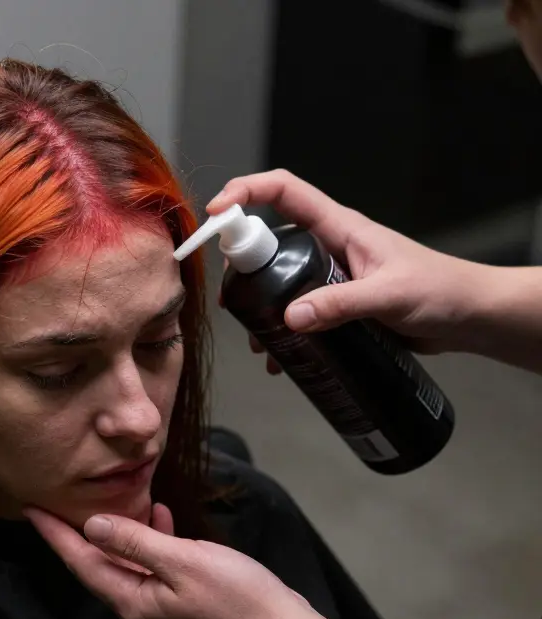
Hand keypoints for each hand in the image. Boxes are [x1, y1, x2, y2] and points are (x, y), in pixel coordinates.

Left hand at [26, 504, 314, 618]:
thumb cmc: (237, 598)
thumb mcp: (182, 561)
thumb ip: (135, 541)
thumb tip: (92, 526)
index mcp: (132, 600)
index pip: (81, 562)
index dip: (54, 534)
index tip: (30, 508)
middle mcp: (139, 608)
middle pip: (98, 563)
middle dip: (77, 531)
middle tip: (55, 499)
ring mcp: (161, 608)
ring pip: (127, 562)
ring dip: (118, 531)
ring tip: (106, 497)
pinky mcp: (183, 602)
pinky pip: (154, 565)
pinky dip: (152, 539)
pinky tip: (161, 514)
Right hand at [209, 169, 488, 356]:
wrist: (469, 317)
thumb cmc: (441, 291)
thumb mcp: (389, 296)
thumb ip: (341, 305)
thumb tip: (290, 318)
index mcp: (339, 227)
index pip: (283, 191)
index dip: (245, 192)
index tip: (216, 214)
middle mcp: (328, 246)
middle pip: (269, 239)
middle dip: (242, 264)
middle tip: (232, 298)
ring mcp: (329, 276)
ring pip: (278, 280)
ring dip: (259, 307)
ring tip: (257, 340)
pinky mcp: (334, 304)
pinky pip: (296, 311)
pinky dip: (281, 333)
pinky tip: (280, 359)